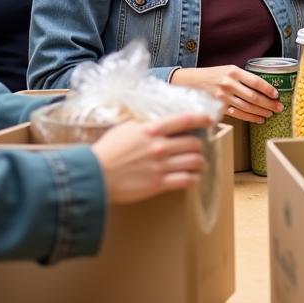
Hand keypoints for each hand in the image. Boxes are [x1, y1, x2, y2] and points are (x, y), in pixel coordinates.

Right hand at [91, 112, 211, 202]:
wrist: (94, 175)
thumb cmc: (106, 151)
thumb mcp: (125, 129)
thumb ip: (143, 126)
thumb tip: (154, 123)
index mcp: (152, 129)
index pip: (184, 120)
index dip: (201, 119)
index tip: (209, 120)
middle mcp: (160, 146)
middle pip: (194, 143)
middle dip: (198, 146)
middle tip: (196, 149)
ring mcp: (161, 166)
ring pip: (195, 162)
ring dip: (199, 163)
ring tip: (198, 164)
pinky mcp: (159, 184)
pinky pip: (186, 180)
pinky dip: (194, 179)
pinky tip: (193, 179)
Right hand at [171, 65, 281, 123]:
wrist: (190, 81)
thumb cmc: (212, 75)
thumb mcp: (227, 69)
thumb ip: (243, 77)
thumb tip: (263, 87)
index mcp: (233, 71)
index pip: (256, 81)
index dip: (268, 89)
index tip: (276, 95)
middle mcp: (229, 84)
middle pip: (254, 97)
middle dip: (269, 104)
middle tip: (279, 108)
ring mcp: (223, 97)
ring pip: (247, 107)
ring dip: (262, 112)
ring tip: (270, 114)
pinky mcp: (219, 107)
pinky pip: (238, 114)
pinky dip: (250, 118)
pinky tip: (259, 119)